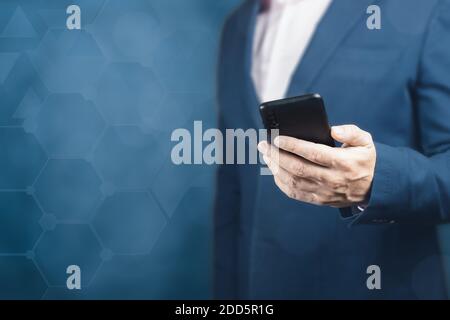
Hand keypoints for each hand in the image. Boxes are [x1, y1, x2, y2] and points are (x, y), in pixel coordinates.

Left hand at [257, 125, 375, 207]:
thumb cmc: (365, 160)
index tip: (277, 138)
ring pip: (293, 181)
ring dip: (275, 167)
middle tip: (263, 144)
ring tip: (265, 154)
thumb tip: (333, 130)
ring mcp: (324, 192)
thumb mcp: (366, 142)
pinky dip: (280, 182)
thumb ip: (351, 133)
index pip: (314, 153)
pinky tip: (273, 169)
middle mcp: (332, 179)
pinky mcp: (318, 200)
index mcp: (343, 163)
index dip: (294, 146)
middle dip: (276, 155)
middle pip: (298, 168)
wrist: (374, 189)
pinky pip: (294, 193)